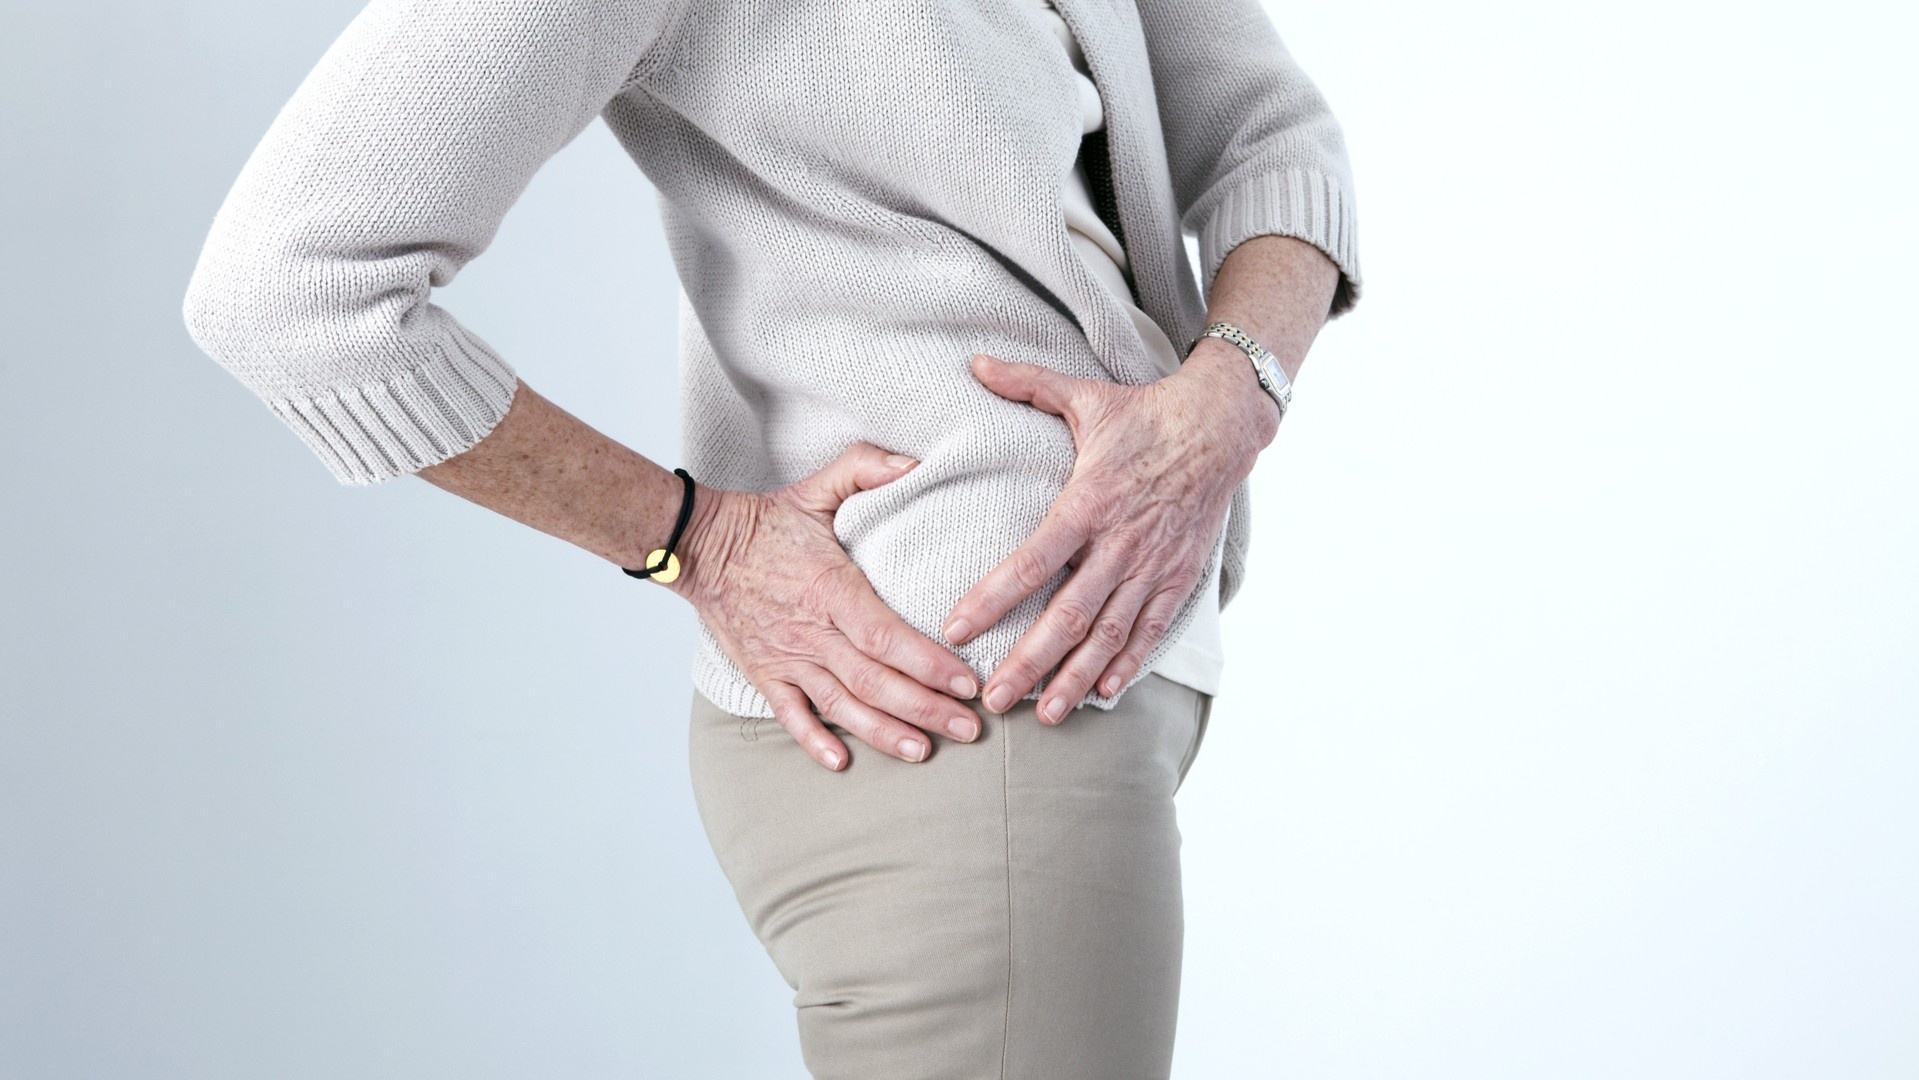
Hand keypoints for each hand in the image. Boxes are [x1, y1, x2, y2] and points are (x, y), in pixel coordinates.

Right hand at [664, 443, 982, 769]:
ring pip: (841, 705)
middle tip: (969, 728)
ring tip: (924, 751)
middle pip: (875, 681)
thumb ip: (867, 470)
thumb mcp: (818, 487)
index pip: (887, 637)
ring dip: (884, 733)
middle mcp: (812, 631)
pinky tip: (842, 762)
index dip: (929, 664)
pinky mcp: (764, 673)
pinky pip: (790, 715)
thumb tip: (915, 464)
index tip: (966, 683)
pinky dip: (813, 741)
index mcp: (832, 588)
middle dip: (926, 708)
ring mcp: (786, 656)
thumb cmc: (766, 521)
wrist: (698, 545)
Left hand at [942, 349, 1274, 722]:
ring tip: (1045, 714)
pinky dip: (1127, 664)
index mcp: (1089, 500)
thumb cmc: (1145, 414)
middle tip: (995, 699)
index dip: (993, 598)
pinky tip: (1102, 692)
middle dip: (1030, 661)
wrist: (1223, 425)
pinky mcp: (1179, 577)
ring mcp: (1154, 564)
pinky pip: (1151, 630)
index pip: (1033, 560)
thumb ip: (1026, 384)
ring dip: (1076, 677)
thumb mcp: (1084, 396)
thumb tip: (972, 361)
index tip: (957, 628)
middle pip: (1069, 614)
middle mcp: (1121, 541)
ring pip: (1110, 634)